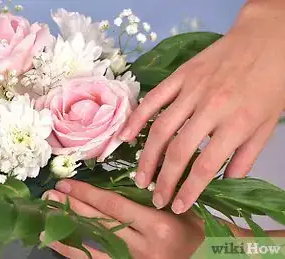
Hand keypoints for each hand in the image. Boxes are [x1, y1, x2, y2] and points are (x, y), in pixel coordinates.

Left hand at [42, 180, 204, 258]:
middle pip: (99, 223)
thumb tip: (105, 191)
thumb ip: (145, 201)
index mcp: (158, 226)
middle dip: (72, 207)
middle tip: (51, 195)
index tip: (67, 184)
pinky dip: (77, 252)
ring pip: (93, 246)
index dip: (87, 194)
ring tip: (47, 217)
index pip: (113, 206)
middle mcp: (144, 247)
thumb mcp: (176, 210)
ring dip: (67, 230)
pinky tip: (61, 244)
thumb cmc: (196, 232)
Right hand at [120, 0, 284, 213]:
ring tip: (141, 179)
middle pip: (178, 151)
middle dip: (164, 180)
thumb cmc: (274, 81)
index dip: (190, 190)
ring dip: (148, 157)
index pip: (207, 165)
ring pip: (160, 129)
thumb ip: (247, 155)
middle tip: (156, 198)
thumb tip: (227, 183)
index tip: (178, 206)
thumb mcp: (268, 123)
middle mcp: (211, 108)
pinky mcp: (180, 75)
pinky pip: (153, 99)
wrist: (268, 38)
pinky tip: (125, 137)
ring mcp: (192, 90)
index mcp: (237, 122)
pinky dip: (137, 119)